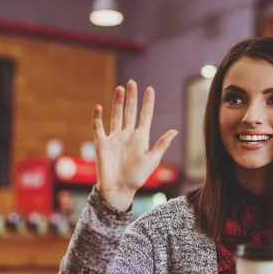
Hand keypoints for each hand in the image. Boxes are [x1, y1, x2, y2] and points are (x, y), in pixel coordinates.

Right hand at [93, 80, 177, 209]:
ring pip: (116, 116)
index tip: (150, 89)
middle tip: (133, 83)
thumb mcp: (152, 160)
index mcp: (141, 138)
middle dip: (132, 98)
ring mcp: (114, 138)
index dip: (147, 103)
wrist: (119, 190)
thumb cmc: (137, 178)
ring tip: (120, 89)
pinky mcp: (102, 143)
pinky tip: (99, 107)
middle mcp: (127, 135)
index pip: (145, 116)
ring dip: (118, 103)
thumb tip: (175, 131)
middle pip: (130, 112)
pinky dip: (98, 118)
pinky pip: (99, 127)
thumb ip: (161, 145)